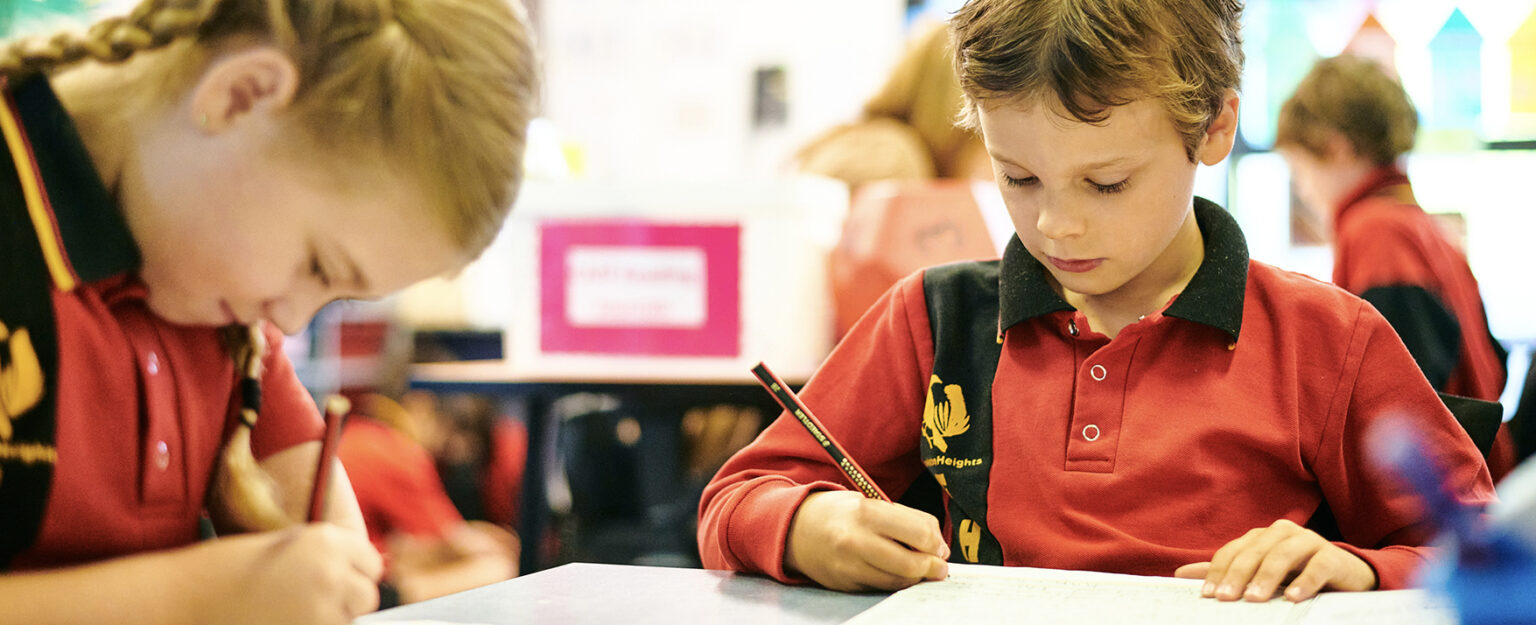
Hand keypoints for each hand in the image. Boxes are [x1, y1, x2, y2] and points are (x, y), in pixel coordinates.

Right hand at [189, 523, 382, 623]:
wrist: (181, 598)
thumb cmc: (222, 569)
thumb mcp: (280, 545)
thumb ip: (321, 555)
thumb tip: (354, 570)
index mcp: (326, 541)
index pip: (372, 562)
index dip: (354, 571)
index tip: (336, 578)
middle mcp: (331, 573)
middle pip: (366, 596)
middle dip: (346, 599)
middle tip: (311, 601)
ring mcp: (320, 611)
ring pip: (347, 622)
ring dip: (329, 619)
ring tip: (290, 612)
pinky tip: (283, 622)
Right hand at [784, 490, 948, 591]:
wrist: (796, 529)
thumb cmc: (841, 513)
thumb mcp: (871, 503)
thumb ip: (906, 519)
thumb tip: (938, 545)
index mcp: (866, 512)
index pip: (918, 533)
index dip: (936, 544)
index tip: (940, 548)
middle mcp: (856, 540)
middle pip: (911, 563)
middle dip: (932, 568)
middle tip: (939, 568)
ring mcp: (849, 565)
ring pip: (898, 581)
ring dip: (916, 578)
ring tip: (920, 570)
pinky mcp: (845, 583)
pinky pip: (881, 588)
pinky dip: (895, 583)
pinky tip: (897, 574)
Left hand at [1174, 519, 1376, 601]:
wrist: (1347, 576)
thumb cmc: (1296, 575)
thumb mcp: (1259, 575)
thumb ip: (1225, 572)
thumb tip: (1180, 573)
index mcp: (1261, 536)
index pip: (1233, 552)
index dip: (1218, 572)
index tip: (1208, 596)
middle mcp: (1282, 533)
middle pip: (1254, 553)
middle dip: (1237, 576)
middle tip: (1225, 599)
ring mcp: (1309, 541)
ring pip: (1282, 556)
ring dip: (1266, 578)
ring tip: (1254, 600)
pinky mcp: (1333, 556)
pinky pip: (1317, 566)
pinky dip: (1305, 582)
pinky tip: (1293, 598)